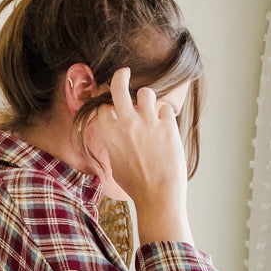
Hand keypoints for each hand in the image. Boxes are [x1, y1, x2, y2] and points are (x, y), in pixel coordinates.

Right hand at [96, 68, 191, 244]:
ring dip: (146, 99)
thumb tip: (114, 135)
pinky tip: (164, 129)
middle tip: (124, 72)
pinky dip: (164, 116)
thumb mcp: (115, 165)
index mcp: (110, 135)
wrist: (158, 197)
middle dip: (120, 76)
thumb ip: (114, 144)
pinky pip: (165, 109)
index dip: (104, 101)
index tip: (108, 98)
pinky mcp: (168, 126)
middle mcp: (127, 124)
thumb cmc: (136, 187)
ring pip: (145, 93)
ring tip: (149, 110)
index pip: (102, 106)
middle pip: (119, 87)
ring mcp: (148, 123)